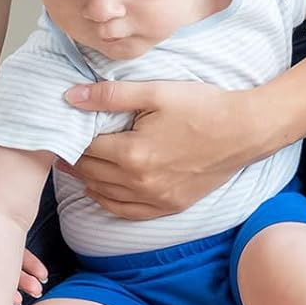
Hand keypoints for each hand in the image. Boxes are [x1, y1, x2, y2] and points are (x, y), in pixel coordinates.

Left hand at [58, 81, 252, 219]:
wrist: (245, 130)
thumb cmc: (203, 107)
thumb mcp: (155, 92)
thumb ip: (109, 95)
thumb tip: (70, 97)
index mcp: (133, 154)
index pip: (86, 149)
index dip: (70, 139)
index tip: (61, 130)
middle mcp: (140, 182)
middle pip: (92, 172)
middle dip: (74, 159)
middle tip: (61, 145)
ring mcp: (156, 198)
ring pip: (105, 194)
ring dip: (86, 180)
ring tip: (75, 164)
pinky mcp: (170, 206)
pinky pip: (127, 212)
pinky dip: (108, 202)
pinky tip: (99, 191)